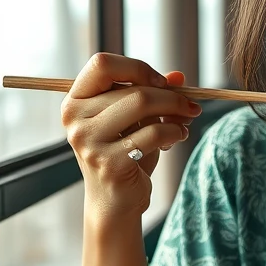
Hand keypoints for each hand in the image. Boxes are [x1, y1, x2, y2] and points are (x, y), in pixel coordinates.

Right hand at [61, 53, 201, 221]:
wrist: (115, 202)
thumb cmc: (124, 155)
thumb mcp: (136, 121)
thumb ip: (152, 94)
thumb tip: (179, 76)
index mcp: (76, 100)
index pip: (102, 63)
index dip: (137, 68)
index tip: (161, 83)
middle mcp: (75, 117)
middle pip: (133, 88)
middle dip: (171, 96)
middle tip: (190, 106)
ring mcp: (88, 141)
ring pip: (143, 105)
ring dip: (174, 111)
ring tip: (185, 122)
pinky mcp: (108, 162)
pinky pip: (153, 133)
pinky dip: (174, 131)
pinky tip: (178, 136)